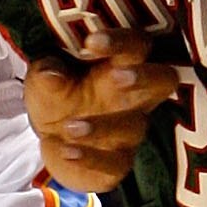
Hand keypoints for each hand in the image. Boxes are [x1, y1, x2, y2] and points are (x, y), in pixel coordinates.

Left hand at [24, 27, 180, 191]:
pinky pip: (115, 164)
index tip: (91, 42)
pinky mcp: (119, 162)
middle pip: (164, 80)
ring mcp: (130, 131)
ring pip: (134, 127)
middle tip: (116, 77)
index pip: (135, 46)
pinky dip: (89, 159)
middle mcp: (134, 97)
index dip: (121, 42)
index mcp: (119, 66)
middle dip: (144, 77)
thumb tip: (51, 74)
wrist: (52, 142)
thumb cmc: (56, 98)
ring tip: (69, 127)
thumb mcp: (42, 82)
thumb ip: (46, 74)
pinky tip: (64, 151)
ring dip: (103, 126)